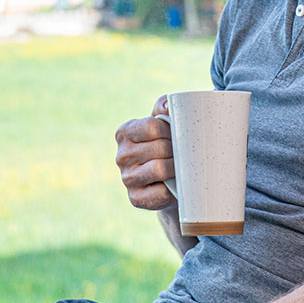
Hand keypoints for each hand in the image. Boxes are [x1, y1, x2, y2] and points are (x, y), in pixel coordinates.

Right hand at [114, 95, 175, 210]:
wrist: (167, 181)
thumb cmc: (166, 146)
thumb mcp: (163, 122)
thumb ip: (164, 106)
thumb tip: (168, 104)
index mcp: (124, 132)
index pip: (152, 126)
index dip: (170, 130)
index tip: (176, 135)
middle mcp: (121, 155)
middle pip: (159, 148)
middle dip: (176, 150)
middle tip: (183, 153)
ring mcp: (126, 178)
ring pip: (159, 169)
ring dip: (176, 168)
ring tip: (180, 167)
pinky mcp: (135, 198)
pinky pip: (161, 192)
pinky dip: (173, 189)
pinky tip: (174, 185)